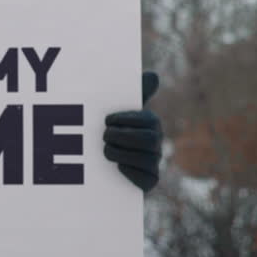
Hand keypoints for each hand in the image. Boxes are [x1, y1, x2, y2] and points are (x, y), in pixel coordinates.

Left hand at [103, 72, 162, 192]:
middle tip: (104, 136)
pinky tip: (117, 167)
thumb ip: (134, 93)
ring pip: (146, 160)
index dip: (125, 120)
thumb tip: (153, 75)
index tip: (107, 120)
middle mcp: (156, 143)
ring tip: (106, 151)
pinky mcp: (149, 181)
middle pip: (148, 140)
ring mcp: (154, 162)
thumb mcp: (119, 111)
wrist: (100, 161)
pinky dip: (130, 173)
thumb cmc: (111, 130)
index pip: (147, 119)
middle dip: (123, 137)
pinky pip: (147, 180)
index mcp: (151, 123)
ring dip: (122, 154)